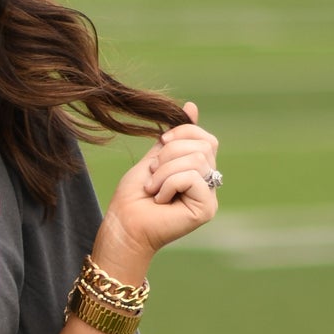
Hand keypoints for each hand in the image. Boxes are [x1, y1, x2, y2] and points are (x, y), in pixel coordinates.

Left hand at [97, 103, 219, 278]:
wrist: (124, 226)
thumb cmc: (133, 197)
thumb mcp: (153, 160)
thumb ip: (173, 139)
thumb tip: (191, 106)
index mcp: (198, 170)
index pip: (206, 138)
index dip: (184, 132)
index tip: (161, 142)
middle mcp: (208, 184)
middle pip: (204, 147)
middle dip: (170, 154)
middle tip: (152, 175)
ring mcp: (209, 197)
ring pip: (198, 160)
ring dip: (166, 171)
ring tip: (153, 189)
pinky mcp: (206, 208)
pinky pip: (194, 177)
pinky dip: (170, 184)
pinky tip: (160, 200)